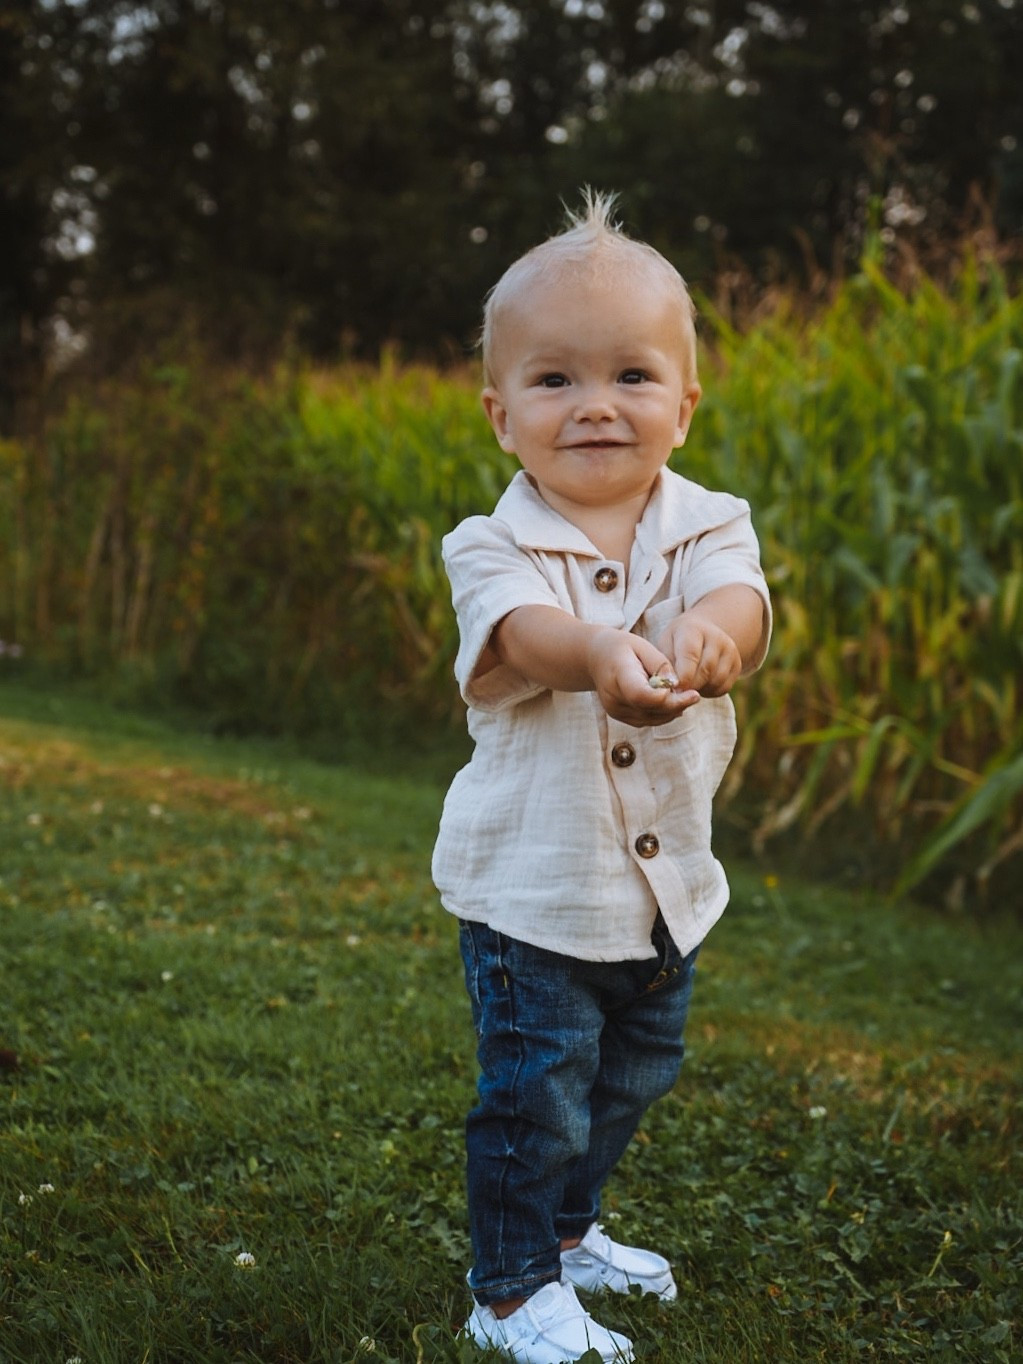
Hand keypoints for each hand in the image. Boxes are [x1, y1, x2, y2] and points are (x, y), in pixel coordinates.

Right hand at [586, 628, 700, 726]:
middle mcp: (614, 697)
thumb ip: (661, 664)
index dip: (668, 698)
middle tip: (694, 695)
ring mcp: (615, 710)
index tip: (691, 692)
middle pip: (651, 710)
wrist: (595, 657)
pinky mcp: (619, 716)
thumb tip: (678, 684)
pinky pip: (647, 720)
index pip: (642, 695)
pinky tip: (671, 702)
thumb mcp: (642, 645)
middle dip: (677, 704)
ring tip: (685, 697)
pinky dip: (662, 713)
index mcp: (618, 674)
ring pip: (652, 719)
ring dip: (672, 711)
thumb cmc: (621, 647)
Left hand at [656, 614, 742, 697]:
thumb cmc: (676, 642)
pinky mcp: (737, 664)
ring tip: (688, 687)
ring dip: (700, 690)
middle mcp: (716, 637)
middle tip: (679, 692)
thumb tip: (671, 686)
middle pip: (705, 670)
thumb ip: (666, 664)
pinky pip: (724, 687)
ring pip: (716, 681)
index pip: (690, 654)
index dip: (683, 676)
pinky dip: (710, 692)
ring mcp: (730, 650)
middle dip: (690, 686)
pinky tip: (700, 686)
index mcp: (693, 628)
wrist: (701, 632)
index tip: (675, 688)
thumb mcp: (665, 645)